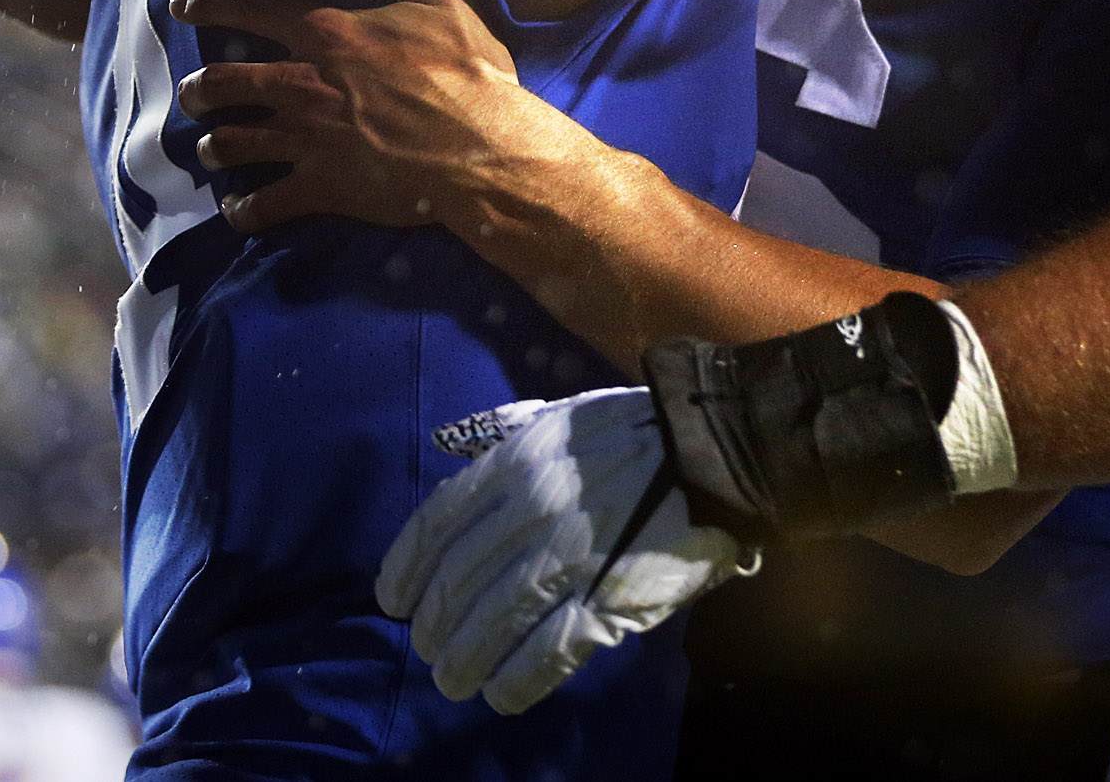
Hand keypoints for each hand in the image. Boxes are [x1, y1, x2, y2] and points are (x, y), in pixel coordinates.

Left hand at [171, 0, 602, 236]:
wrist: (483, 147)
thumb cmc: (467, 69)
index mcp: (327, 34)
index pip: (248, 9)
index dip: (207, 3)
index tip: (180, 6)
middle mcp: (302, 84)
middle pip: (222, 84)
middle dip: (199, 90)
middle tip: (195, 95)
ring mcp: (306, 139)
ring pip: (230, 143)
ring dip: (215, 146)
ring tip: (213, 149)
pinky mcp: (319, 187)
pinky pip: (261, 204)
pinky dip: (243, 209)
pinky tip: (239, 209)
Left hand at [377, 388, 754, 712]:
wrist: (714, 453)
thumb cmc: (633, 430)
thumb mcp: (559, 414)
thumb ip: (504, 433)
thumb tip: (452, 450)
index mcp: (516, 462)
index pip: (436, 526)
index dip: (405, 571)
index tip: (394, 600)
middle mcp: (531, 511)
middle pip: (457, 584)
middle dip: (434, 626)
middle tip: (431, 649)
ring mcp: (570, 558)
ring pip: (491, 625)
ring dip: (463, 662)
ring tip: (455, 680)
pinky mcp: (609, 600)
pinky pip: (546, 654)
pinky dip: (515, 682)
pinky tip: (501, 695)